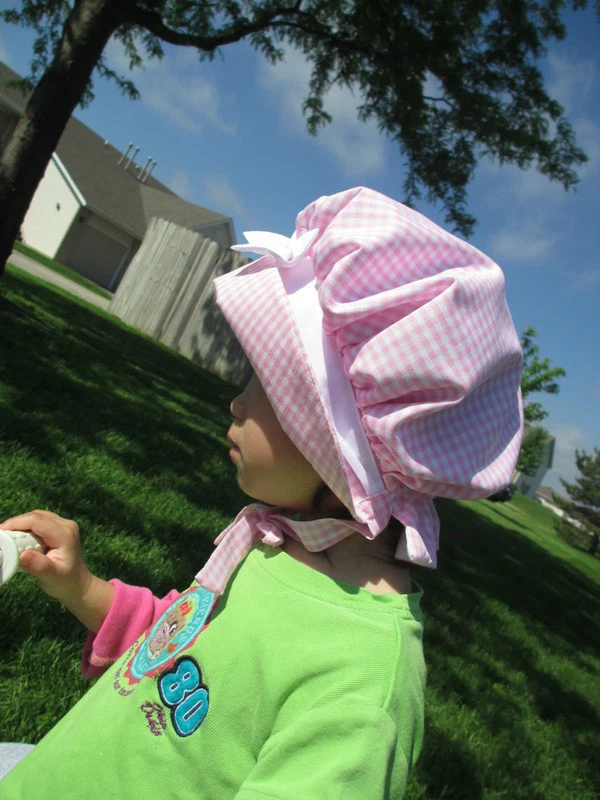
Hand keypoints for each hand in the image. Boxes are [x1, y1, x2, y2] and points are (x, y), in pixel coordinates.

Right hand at [0, 510, 113, 631]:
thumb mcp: (51, 576)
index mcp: (65, 534)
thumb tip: (21, 556)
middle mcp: (65, 525)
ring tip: (8, 540)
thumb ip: (37, 566)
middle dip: (16, 525)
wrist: (76, 584)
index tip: (1, 533)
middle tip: (2, 538)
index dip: (16, 523)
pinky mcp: (57, 529)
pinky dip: (26, 529)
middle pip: (35, 516)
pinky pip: (37, 523)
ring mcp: (62, 525)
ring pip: (35, 517)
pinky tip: (18, 540)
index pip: (37, 520)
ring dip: (20, 526)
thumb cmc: (65, 582)